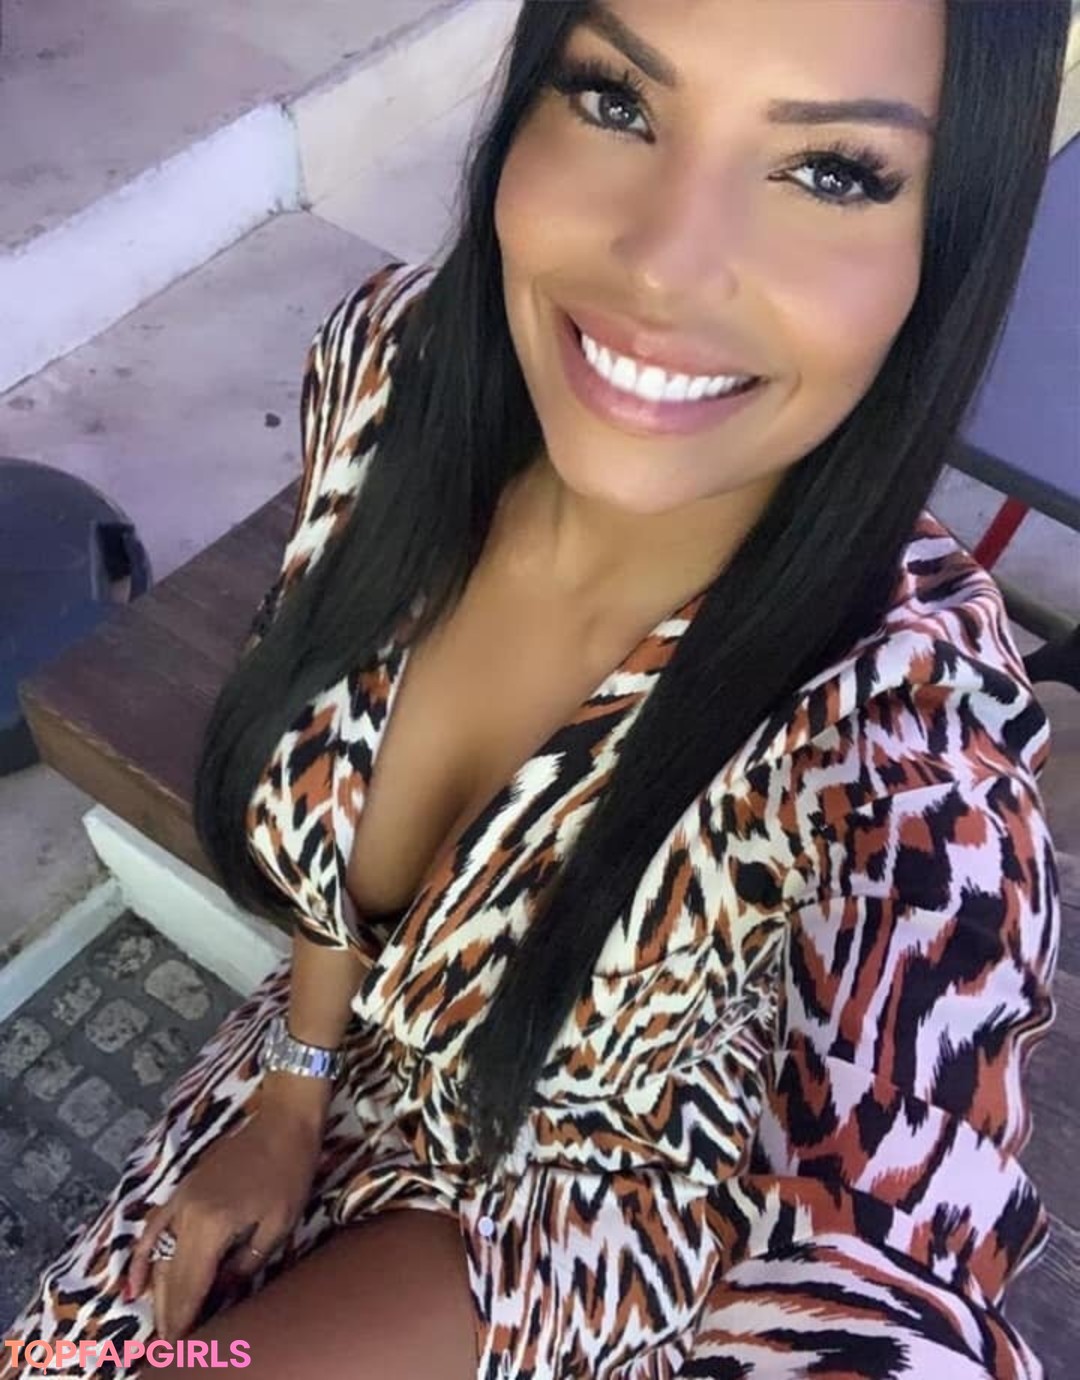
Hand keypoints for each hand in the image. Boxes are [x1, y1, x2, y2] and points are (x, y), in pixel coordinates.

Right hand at [125, 1095, 326, 1342]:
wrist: (282, 1124)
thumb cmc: (288, 1173)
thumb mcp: (277, 1226)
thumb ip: (245, 1263)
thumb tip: (221, 1291)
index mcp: (212, 1226)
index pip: (192, 1285)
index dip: (185, 1318)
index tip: (182, 1345)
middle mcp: (187, 1216)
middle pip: (172, 1276)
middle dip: (170, 1313)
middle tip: (171, 1344)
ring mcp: (180, 1201)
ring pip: (160, 1257)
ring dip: (158, 1293)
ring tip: (160, 1325)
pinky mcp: (182, 1190)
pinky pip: (153, 1229)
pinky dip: (141, 1257)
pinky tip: (134, 1284)